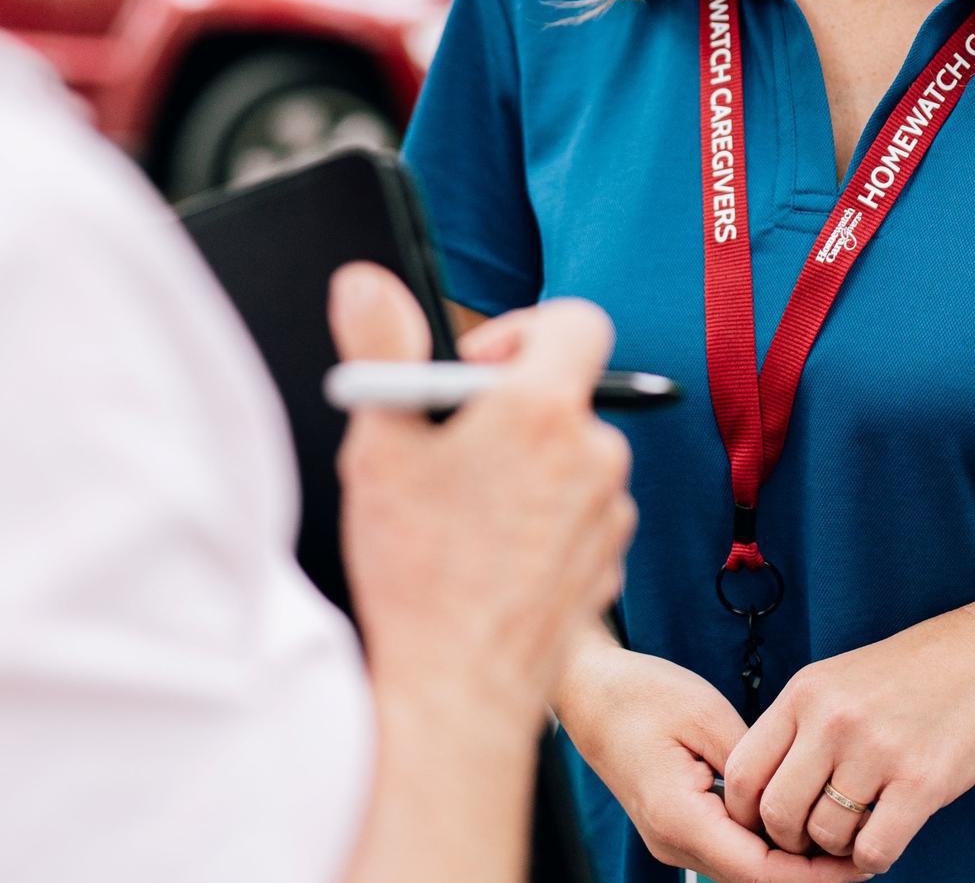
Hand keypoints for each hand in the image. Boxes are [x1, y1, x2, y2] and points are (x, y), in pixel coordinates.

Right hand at [329, 265, 636, 732]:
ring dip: (526, 469)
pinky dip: (542, 522)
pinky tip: (490, 559)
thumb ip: (380, 347)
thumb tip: (365, 281)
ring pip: (570, 460)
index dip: (523, 331)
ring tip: (461, 516)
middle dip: (509, 411)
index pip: (576, 321)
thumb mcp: (380, 446)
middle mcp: (595, 454)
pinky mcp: (610, 566)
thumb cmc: (416, 572)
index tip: (475, 371)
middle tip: (448, 450)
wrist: (459, 693)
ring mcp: (609, 515)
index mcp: (545, 410)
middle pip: (564, 397)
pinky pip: (579, 517)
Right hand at [554, 638, 871, 882]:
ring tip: (846, 843)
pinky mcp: (677, 826)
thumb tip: (797, 798)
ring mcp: (672, 839)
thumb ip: (753, 764)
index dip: (815, 877)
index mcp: (678, 817)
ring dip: (792, 865)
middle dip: (811, 876)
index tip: (860, 865)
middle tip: (867, 855)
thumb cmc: (640, 693)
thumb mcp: (706, 716)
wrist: (587, 690)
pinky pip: (731, 851)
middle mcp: (672, 841)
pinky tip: (804, 826)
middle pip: (755, 881)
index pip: (759, 872)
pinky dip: (769, 847)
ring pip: (745, 871)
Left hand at [721, 606, 974, 873]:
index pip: (743, 770)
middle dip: (790, 840)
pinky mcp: (921, 782)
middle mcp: (833, 720)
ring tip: (859, 829)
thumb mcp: (838, 681)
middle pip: (777, 813)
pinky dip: (873, 859)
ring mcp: (877, 751)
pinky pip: (874, 850)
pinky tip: (886, 838)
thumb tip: (758, 790)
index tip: (766, 824)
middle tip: (814, 838)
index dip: (746, 811)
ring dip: (838, 848)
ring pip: (825, 836)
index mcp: (805, 693)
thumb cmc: (912, 676)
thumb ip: (798, 727)